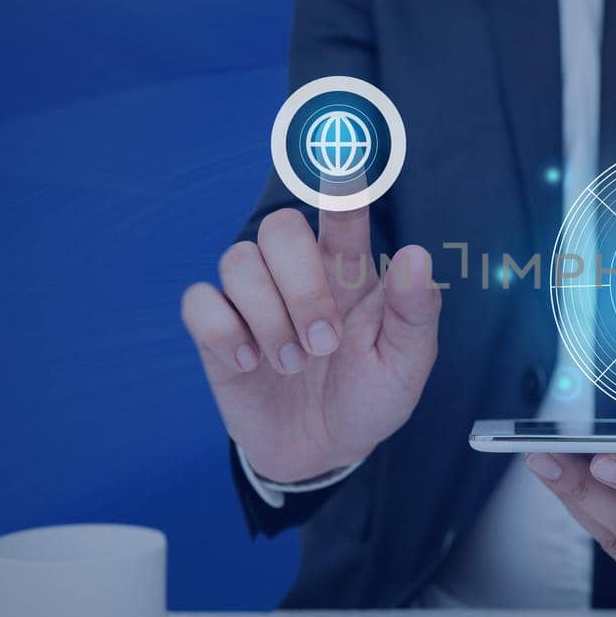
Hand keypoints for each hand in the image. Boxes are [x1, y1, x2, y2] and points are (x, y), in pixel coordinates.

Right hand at [181, 204, 439, 482]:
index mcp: (348, 271)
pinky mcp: (217, 331)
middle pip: (279, 229)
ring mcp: (252, 299)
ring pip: (238, 262)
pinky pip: (199, 302)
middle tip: (324, 344)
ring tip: (293, 364)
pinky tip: (250, 365)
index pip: (342, 214)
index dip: (338, 186)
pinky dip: (225, 334)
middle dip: (300, 287)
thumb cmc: (369, 397)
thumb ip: (414, 313)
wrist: (322, 452)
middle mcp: (297, 274)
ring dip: (269, 319)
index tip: (341, 165)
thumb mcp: (404, 366)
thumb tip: (416, 257)